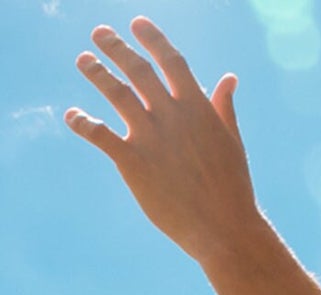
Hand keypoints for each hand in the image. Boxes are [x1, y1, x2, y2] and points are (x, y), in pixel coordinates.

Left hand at [65, 16, 262, 267]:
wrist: (225, 230)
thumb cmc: (232, 188)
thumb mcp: (232, 143)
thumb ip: (223, 108)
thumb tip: (228, 78)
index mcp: (200, 110)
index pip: (171, 61)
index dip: (152, 38)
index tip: (137, 23)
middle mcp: (173, 117)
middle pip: (137, 69)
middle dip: (115, 47)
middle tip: (100, 33)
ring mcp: (151, 138)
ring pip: (115, 92)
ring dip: (96, 72)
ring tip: (83, 60)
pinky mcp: (133, 162)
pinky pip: (98, 134)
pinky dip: (82, 121)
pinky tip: (72, 115)